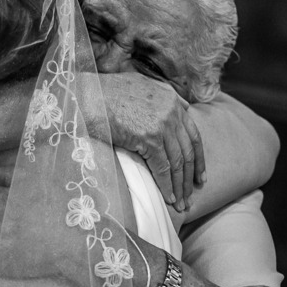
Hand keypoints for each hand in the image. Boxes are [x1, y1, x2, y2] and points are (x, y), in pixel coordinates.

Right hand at [96, 73, 203, 210]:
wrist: (87, 96)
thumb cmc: (106, 92)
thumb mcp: (140, 84)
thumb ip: (164, 94)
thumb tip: (183, 107)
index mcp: (172, 100)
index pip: (193, 134)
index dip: (198, 157)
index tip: (199, 174)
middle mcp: (172, 112)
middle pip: (189, 150)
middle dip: (191, 175)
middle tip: (192, 193)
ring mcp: (162, 125)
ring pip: (178, 162)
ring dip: (180, 185)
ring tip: (181, 203)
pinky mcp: (149, 138)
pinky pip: (163, 167)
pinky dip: (166, 185)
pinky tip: (168, 198)